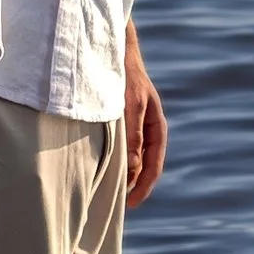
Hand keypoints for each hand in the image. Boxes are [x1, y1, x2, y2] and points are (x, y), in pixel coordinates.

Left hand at [124, 29, 166, 208]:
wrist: (112, 48)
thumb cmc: (124, 76)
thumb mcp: (130, 107)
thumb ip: (133, 137)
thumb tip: (135, 171)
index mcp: (156, 125)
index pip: (154, 164)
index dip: (143, 186)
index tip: (130, 203)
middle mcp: (147, 126)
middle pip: (144, 164)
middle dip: (134, 184)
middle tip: (118, 204)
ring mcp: (134, 123)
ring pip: (131, 156)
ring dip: (123, 173)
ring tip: (107, 190)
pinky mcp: (119, 119)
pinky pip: (119, 145)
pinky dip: (113, 159)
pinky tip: (98, 166)